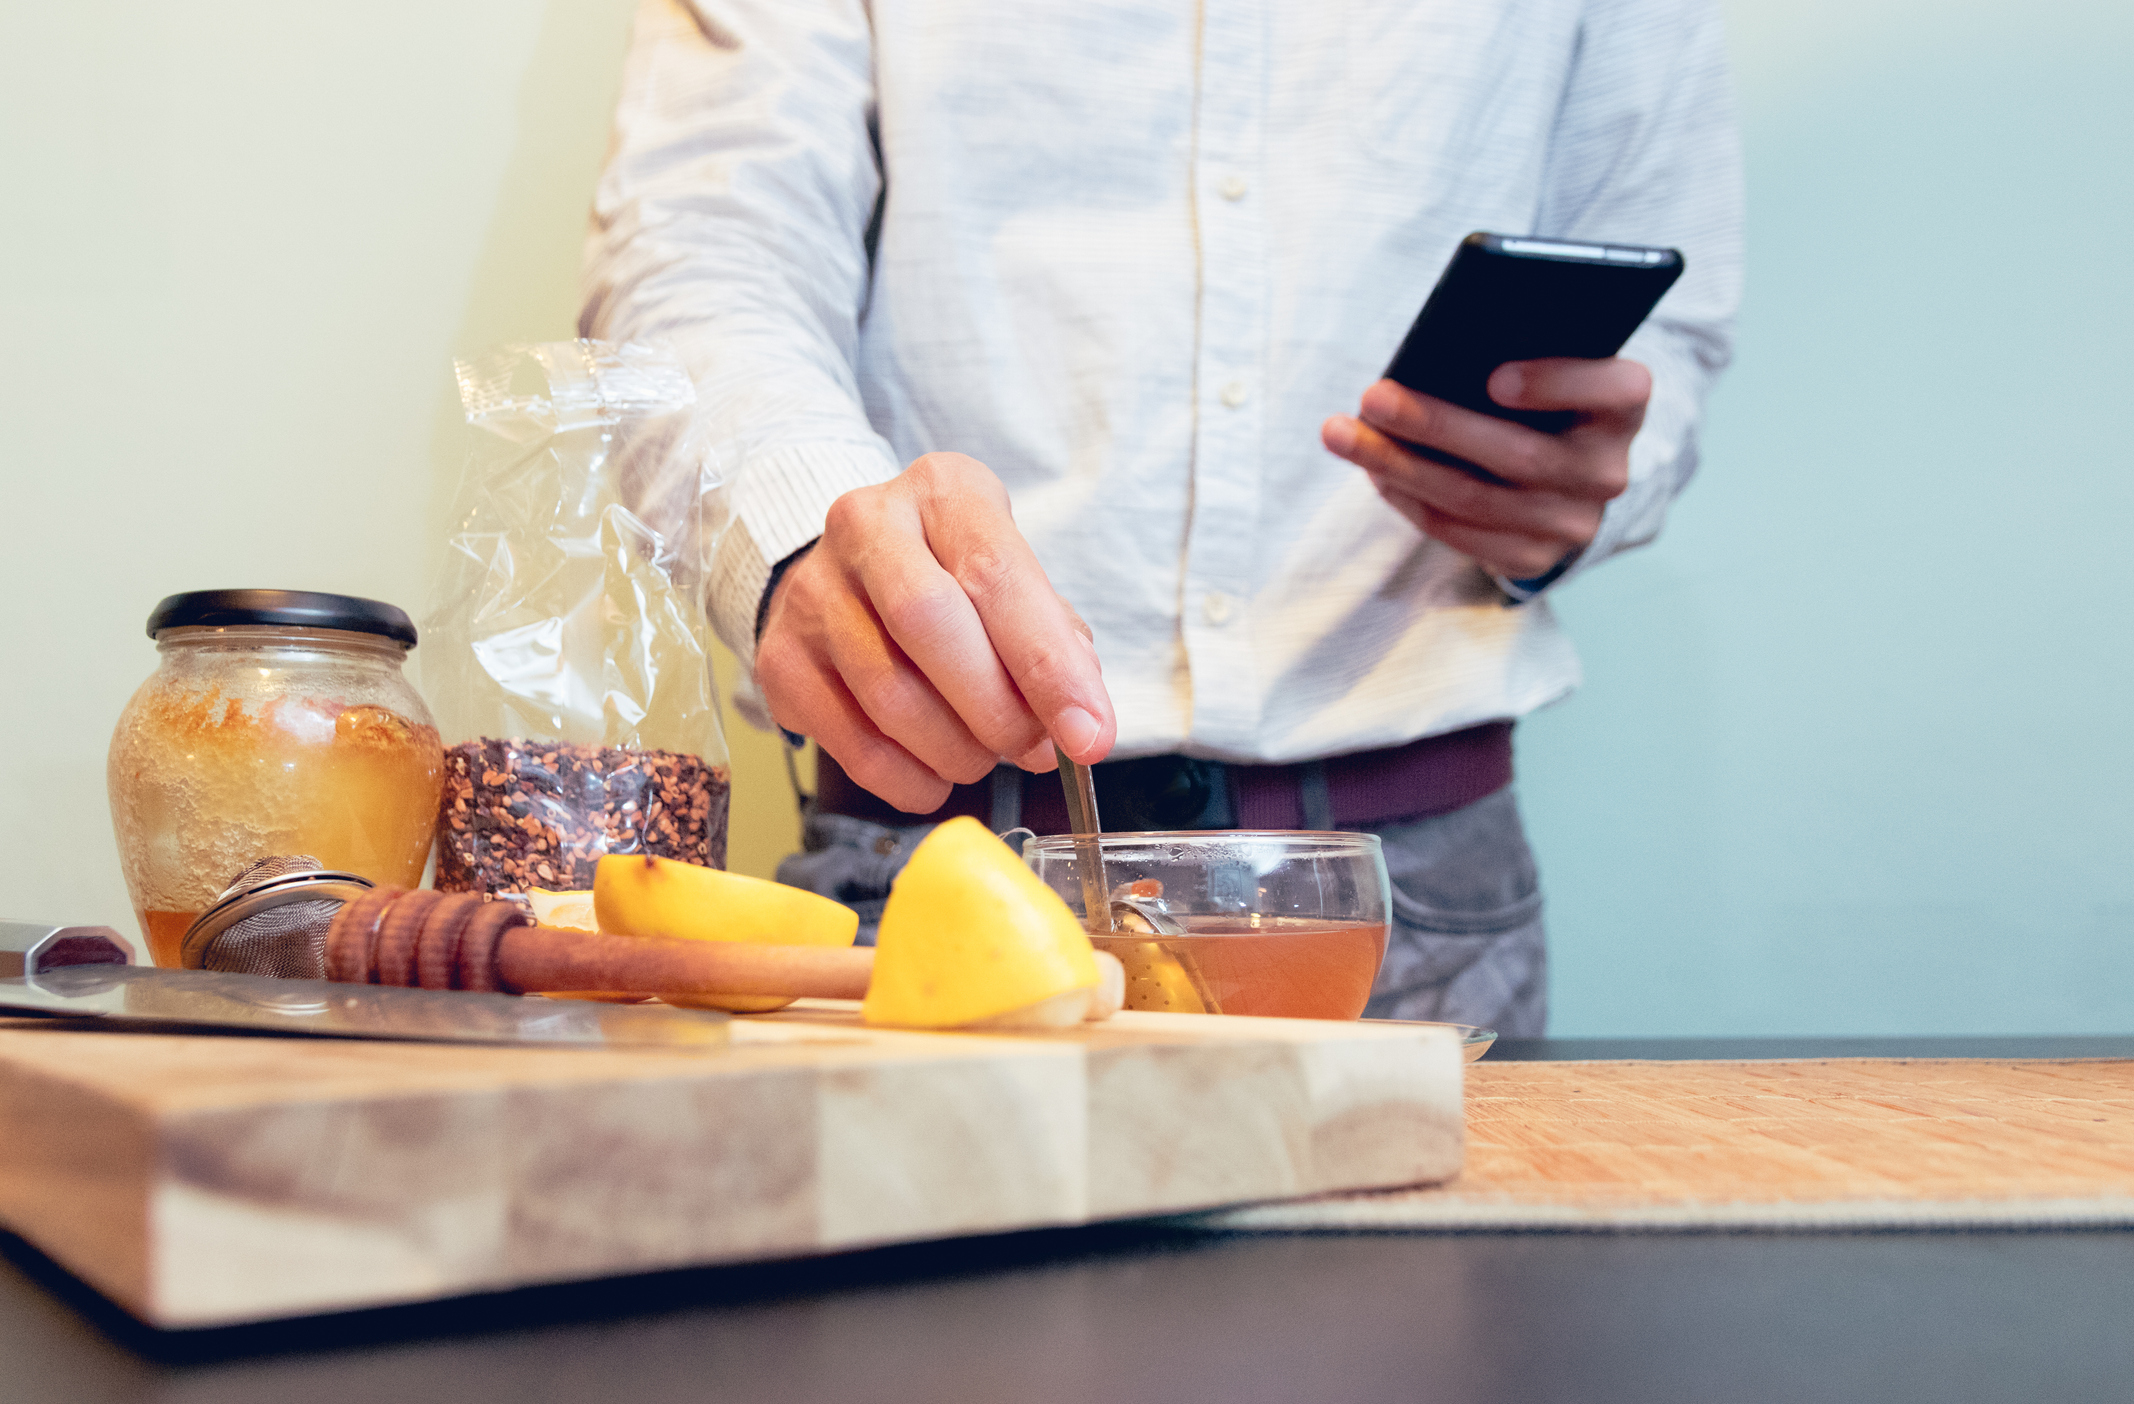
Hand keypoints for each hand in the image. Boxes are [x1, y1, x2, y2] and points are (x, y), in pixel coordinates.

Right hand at [756, 452, 1114, 812]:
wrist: (844, 572)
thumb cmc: (949, 578)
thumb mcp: (1010, 578)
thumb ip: (1052, 642)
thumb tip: (1078, 726)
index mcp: (943, 493)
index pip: (998, 575)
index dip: (1049, 666)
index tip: (1089, 735)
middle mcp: (867, 526)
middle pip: (930, 625)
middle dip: (997, 710)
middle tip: (1031, 748)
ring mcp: (813, 593)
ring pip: (890, 695)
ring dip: (956, 751)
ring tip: (982, 755)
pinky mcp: (781, 660)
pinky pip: (852, 744)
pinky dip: (908, 779)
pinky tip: (934, 774)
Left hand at [1320, 358, 1650, 579]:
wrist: (1560, 471)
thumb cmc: (1537, 395)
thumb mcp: (1542, 360)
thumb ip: (1514, 348)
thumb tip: (1438, 350)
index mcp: (1623, 404)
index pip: (1615, 390)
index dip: (1556, 382)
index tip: (1495, 376)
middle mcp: (1608, 469)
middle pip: (1519, 454)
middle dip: (1436, 425)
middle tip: (1374, 398)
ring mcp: (1574, 522)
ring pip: (1476, 499)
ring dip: (1401, 466)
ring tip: (1345, 435)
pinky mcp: (1534, 558)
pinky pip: (1461, 534)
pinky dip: (1409, 501)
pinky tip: (1373, 471)